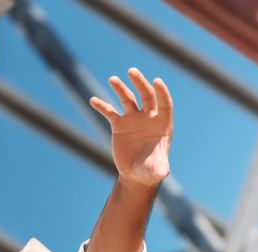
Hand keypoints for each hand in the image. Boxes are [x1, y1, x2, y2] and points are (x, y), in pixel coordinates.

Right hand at [89, 68, 173, 187]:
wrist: (136, 174)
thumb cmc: (151, 170)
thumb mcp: (156, 170)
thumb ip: (160, 168)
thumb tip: (163, 172)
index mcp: (163, 124)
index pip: (164, 104)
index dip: (162, 93)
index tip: (157, 81)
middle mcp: (149, 118)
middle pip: (146, 95)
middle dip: (140, 83)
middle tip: (132, 71)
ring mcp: (134, 119)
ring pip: (128, 99)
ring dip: (120, 88)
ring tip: (113, 79)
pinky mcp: (119, 125)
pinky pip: (110, 112)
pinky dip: (102, 106)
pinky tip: (93, 100)